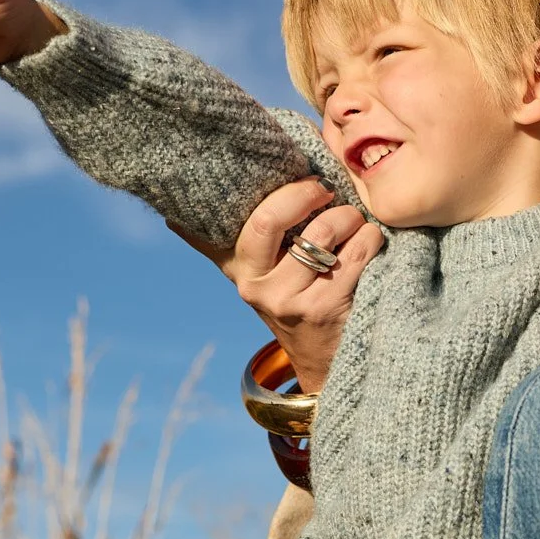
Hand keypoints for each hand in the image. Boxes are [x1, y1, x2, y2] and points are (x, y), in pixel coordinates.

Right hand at [168, 179, 382, 390]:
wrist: (325, 360)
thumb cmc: (296, 298)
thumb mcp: (257, 272)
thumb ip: (222, 241)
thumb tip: (170, 215)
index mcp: (236, 267)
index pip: (231, 219)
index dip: (270, 191)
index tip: (298, 178)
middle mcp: (253, 285)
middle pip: (269, 219)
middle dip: (305, 193)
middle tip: (326, 191)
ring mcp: (288, 300)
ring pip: (321, 232)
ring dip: (349, 217)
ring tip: (354, 221)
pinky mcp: (324, 309)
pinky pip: (356, 252)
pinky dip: (370, 238)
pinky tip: (369, 242)